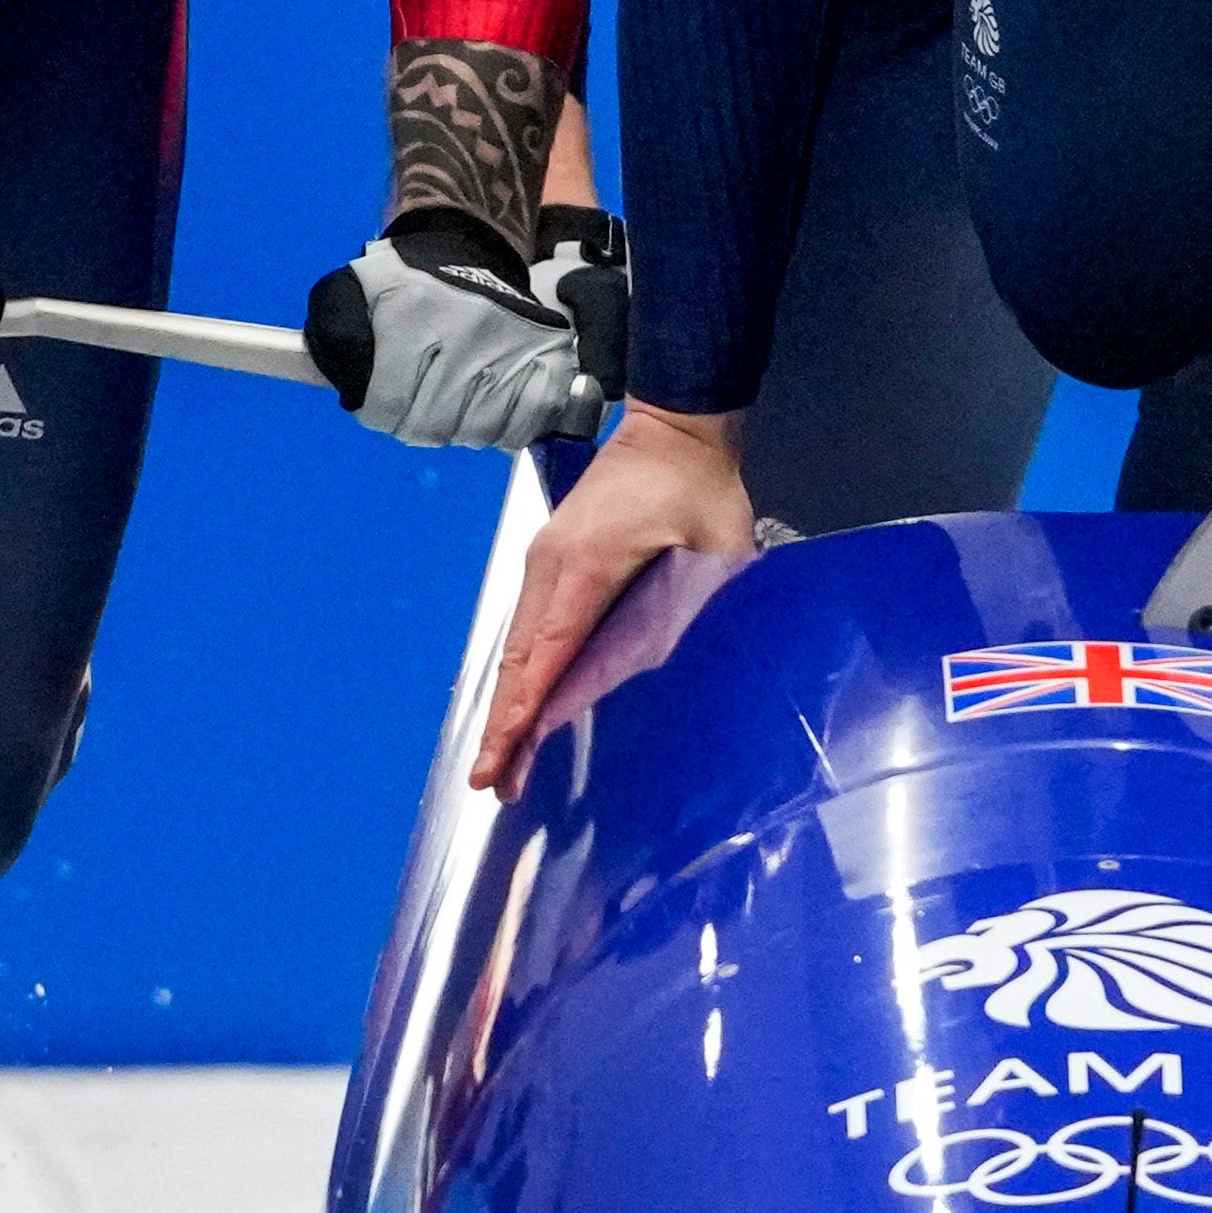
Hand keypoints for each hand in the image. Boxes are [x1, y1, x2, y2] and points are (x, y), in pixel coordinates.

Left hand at [311, 207, 627, 449]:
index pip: (388, 404)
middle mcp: (465, 327)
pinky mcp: (551, 357)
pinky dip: (510, 426)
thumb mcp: (357, 292)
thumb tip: (333, 377)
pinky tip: (498, 404)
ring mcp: (512, 343)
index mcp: (411, 312)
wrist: (475, 249)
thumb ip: (335, 333)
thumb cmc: (409, 283)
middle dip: (422, 420)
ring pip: (479, 430)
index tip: (388, 399)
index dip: (384, 411)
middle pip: (433, 424)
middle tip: (426, 396)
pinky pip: (525, 424)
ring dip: (465, 425)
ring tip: (461, 398)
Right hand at [472, 405, 757, 788]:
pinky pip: (529, 625)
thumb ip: (696, 604)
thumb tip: (674, 665)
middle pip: (519, 657)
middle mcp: (550, 564)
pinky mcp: (551, 559)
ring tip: (502, 760)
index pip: (549, 651)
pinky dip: (521, 672)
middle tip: (494, 783)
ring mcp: (544, 559)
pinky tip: (520, 706)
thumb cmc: (700, 485)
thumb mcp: (717, 546)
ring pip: (517, 644)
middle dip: (504, 724)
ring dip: (508, 702)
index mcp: (586, 563)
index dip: (526, 709)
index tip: (506, 754)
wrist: (673, 428)